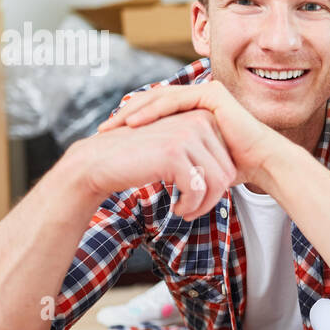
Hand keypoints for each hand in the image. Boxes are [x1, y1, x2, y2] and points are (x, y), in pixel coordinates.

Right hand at [77, 109, 237, 218]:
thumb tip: (231, 175)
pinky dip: (190, 206)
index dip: (217, 185)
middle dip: (213, 197)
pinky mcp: (173, 153)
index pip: (228, 159)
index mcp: (201, 117)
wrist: (98, 162)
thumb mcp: (176, 150)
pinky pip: (197, 189)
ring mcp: (186, 135)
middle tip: (192, 210)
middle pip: (226, 171)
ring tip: (185, 212)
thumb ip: (202, 153)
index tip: (198, 197)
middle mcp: (197, 120)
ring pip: (217, 182)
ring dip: (203, 205)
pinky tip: (177, 210)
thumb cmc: (138, 160)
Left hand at [97, 80, 279, 188]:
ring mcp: (206, 92)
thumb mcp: (195, 160)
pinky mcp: (211, 94)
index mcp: (194, 110)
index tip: (109, 137)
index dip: (131, 122)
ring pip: (160, 98)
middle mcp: (198, 97)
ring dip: (134, 110)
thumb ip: (177, 157)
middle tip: (104, 129)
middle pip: (153, 101)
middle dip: (126, 114)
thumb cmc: (234, 168)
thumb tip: (153, 172)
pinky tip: (134, 121)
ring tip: (114, 124)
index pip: (156, 111)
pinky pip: (175, 100)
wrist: (262, 163)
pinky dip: (153, 110)